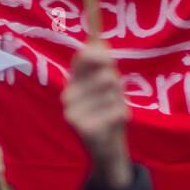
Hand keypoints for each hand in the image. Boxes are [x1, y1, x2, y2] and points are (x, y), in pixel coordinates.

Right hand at [61, 43, 132, 188]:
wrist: (106, 146)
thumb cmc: (106, 111)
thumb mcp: (105, 85)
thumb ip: (102, 64)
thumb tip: (99, 42)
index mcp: (72, 82)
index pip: (81, 59)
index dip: (99, 56)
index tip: (111, 60)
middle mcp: (68, 96)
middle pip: (105, 77)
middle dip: (116, 86)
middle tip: (112, 98)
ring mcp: (73, 114)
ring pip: (113, 95)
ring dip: (119, 102)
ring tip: (111, 111)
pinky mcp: (84, 129)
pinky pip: (116, 111)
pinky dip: (121, 115)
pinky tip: (113, 123)